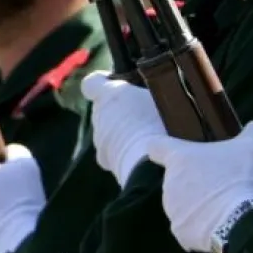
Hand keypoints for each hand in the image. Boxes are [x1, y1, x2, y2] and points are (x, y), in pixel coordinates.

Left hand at [83, 71, 170, 186]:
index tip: (117, 84)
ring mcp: (102, 145)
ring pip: (112, 135)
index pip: (91, 83)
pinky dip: (129, 154)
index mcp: (108, 96)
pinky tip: (149, 156)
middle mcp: (99, 120)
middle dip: (122, 113)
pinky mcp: (110, 166)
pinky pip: (117, 155)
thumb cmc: (160, 126)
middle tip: (148, 116)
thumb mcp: (161, 94)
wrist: (153, 169)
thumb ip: (150, 88)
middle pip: (106, 111)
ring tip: (153, 138)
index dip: (102, 83)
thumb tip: (157, 87)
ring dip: (126, 135)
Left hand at [146, 121, 252, 252]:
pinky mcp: (180, 233)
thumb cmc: (241, 177)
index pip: (156, 147)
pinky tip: (220, 225)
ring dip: (198, 205)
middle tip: (221, 184)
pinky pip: (189, 228)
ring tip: (223, 207)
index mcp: (180, 158)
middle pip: (177, 179)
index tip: (174, 153)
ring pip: (183, 205)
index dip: (163, 148)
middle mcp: (169, 183)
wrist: (241, 221)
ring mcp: (172, 210)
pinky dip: (201, 228)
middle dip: (195, 181)